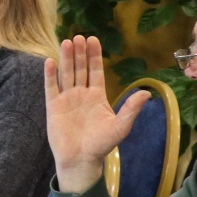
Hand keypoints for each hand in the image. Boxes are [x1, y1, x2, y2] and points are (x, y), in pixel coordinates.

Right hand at [44, 36, 148, 193]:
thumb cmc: (102, 145)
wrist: (81, 159)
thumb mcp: (121, 126)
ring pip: (66, 74)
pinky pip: (50, 87)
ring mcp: (66, 99)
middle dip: (80, 53)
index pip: (95, 71)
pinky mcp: (53, 107)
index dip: (94, 56)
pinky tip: (50, 62)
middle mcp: (81, 94)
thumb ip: (131, 109)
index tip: (94, 40)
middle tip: (79, 37)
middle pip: (80, 68)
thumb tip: (146, 93)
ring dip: (66, 59)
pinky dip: (50, 75)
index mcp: (97, 96)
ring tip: (66, 42)